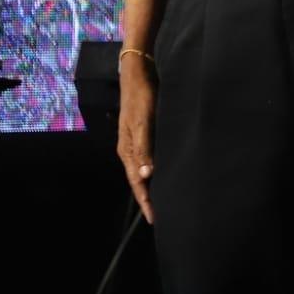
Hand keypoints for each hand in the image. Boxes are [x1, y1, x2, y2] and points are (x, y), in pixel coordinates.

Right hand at [117, 55, 158, 222]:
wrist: (138, 75)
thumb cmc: (142, 98)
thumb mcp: (143, 122)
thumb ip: (144, 148)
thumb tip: (145, 175)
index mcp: (128, 150)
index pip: (136, 182)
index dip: (146, 200)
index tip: (155, 219)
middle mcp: (130, 149)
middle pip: (139, 180)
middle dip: (149, 198)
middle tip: (162, 215)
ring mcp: (137, 141)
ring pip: (144, 170)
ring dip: (153, 185)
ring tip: (165, 199)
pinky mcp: (144, 133)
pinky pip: (148, 158)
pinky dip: (155, 169)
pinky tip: (165, 172)